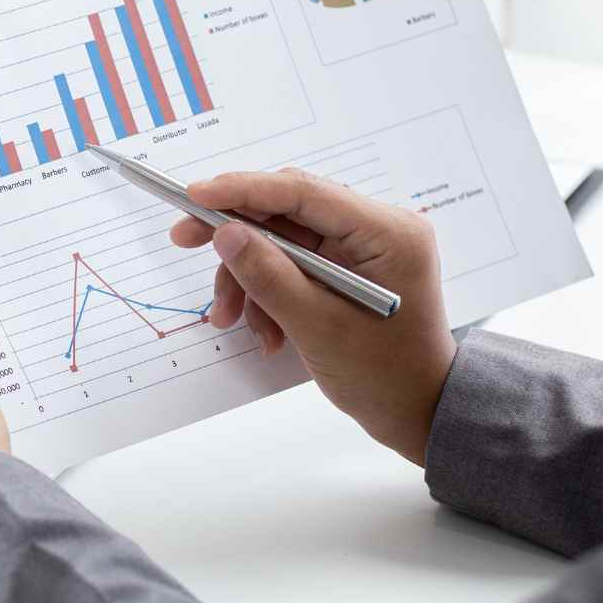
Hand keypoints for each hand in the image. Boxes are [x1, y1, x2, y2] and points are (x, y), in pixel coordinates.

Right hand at [169, 168, 456, 464]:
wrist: (417, 412)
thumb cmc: (384, 376)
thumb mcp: (318, 327)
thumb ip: (269, 276)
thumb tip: (226, 234)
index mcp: (387, 232)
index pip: (304, 192)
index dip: (244, 190)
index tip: (194, 195)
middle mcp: (378, 229)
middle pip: (289, 211)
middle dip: (238, 238)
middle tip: (185, 240)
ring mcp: (363, 249)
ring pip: (284, 241)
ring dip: (249, 277)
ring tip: (230, 318)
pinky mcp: (348, 268)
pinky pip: (294, 265)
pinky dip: (269, 293)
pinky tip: (266, 330)